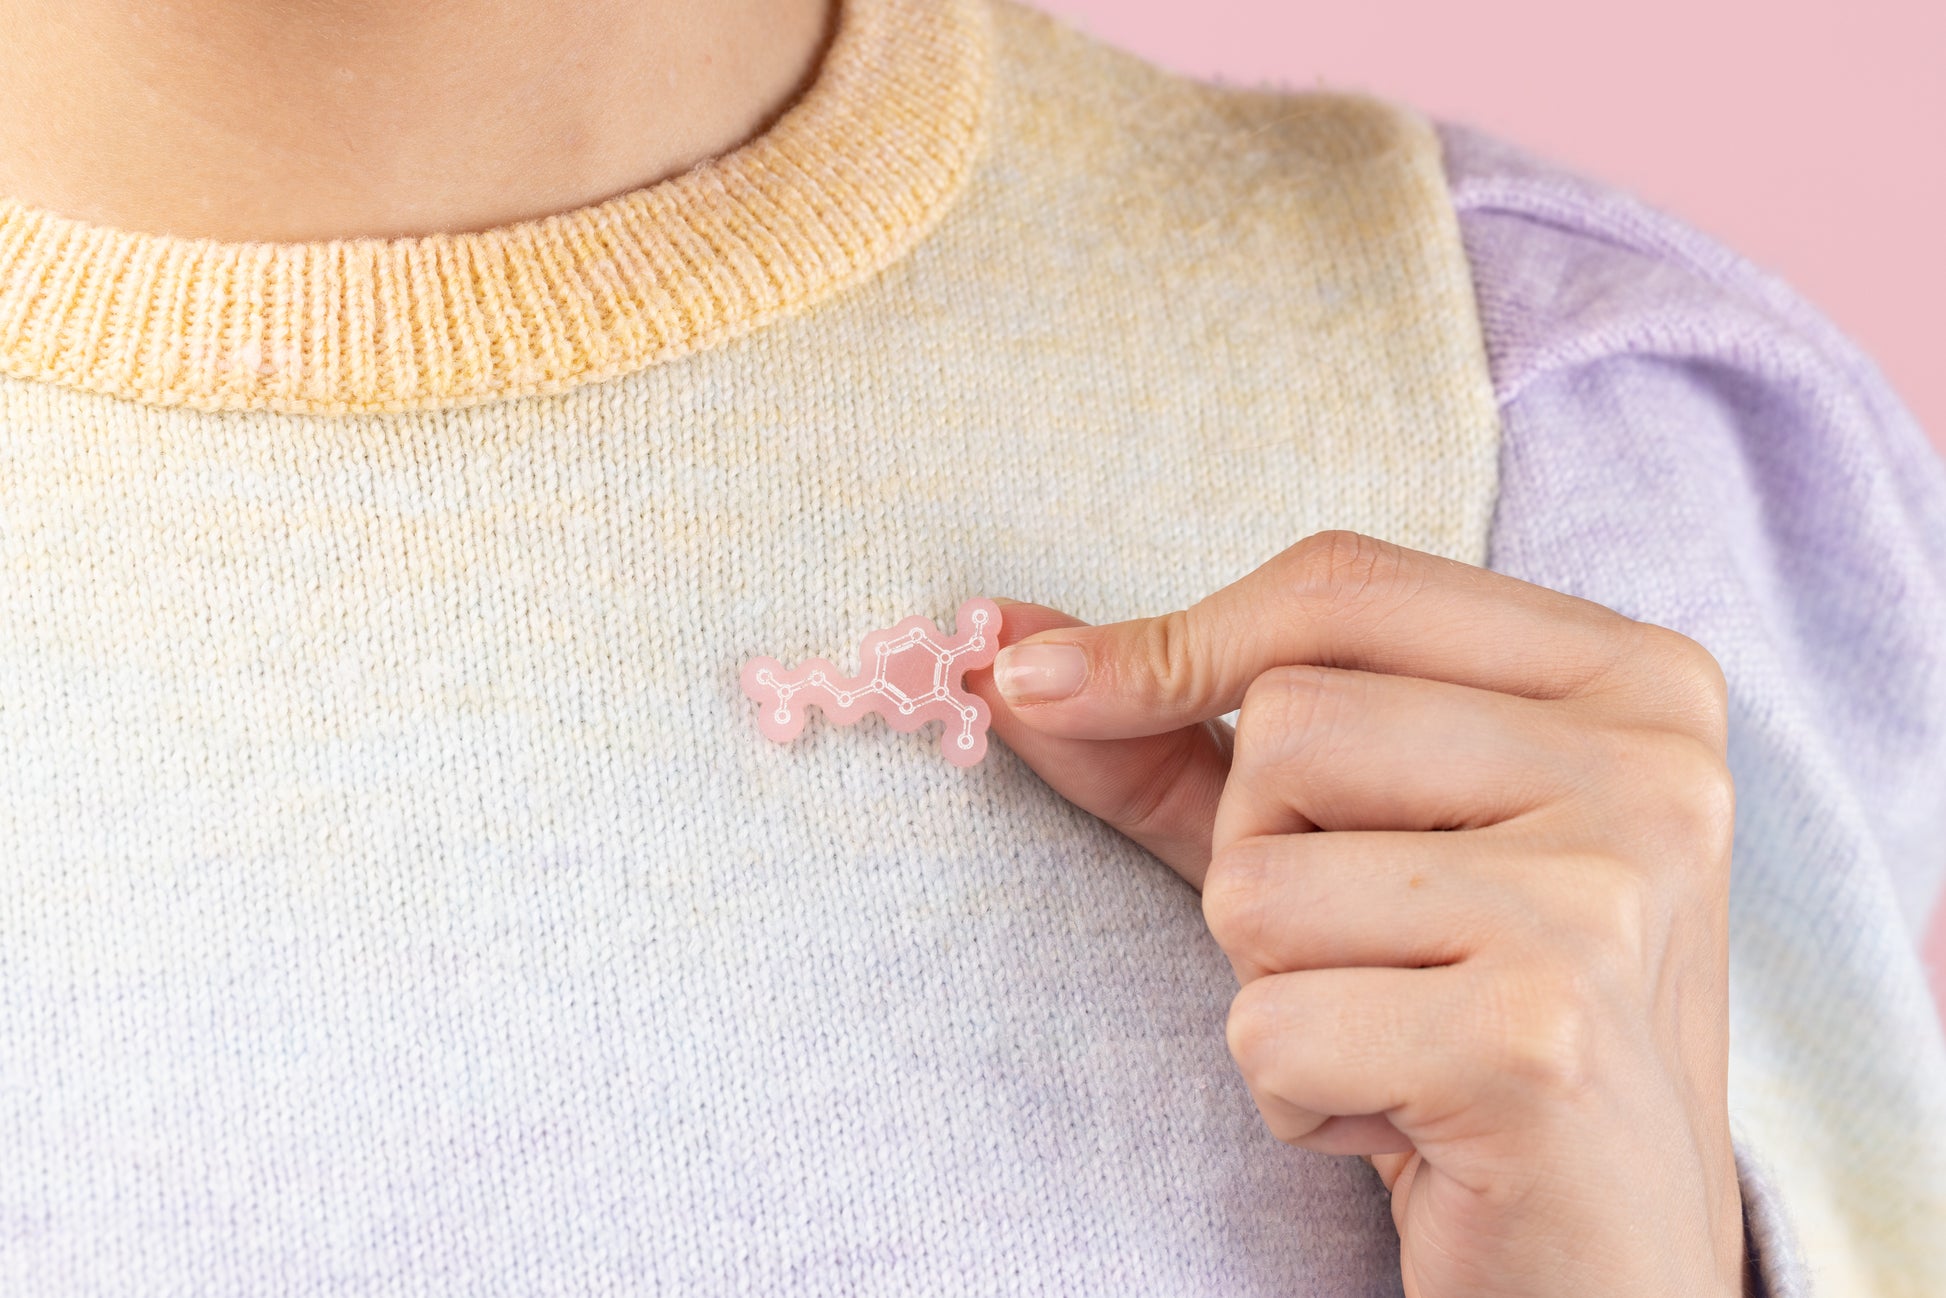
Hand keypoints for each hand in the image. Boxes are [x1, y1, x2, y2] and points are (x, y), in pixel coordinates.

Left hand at [967, 531, 1748, 1297]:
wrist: (1602, 1250)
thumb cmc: (1460, 1017)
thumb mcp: (1339, 841)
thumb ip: (1182, 732)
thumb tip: (998, 647)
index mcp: (1633, 678)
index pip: (1341, 586)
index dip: (1171, 640)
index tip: (1041, 683)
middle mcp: (1652, 769)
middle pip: (1282, 725)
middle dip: (1257, 860)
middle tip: (1375, 953)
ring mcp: (1606, 900)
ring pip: (1255, 879)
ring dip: (1272, 985)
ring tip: (1396, 1034)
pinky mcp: (1539, 1037)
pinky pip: (1270, 1026)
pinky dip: (1292, 1093)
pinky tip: (1405, 1119)